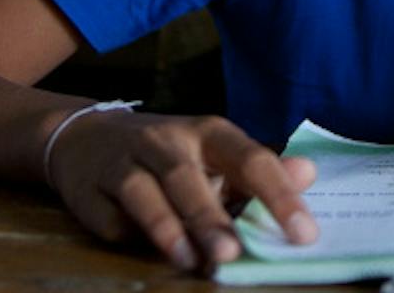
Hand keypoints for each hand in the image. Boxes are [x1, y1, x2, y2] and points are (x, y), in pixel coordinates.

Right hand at [45, 110, 317, 273]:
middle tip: (232, 254)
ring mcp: (123, 162)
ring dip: (166, 227)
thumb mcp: (217, 154)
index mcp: (209, 133)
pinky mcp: (88, 189)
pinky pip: (109, 218)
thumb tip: (308, 173)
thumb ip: (260, 171)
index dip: (278, 196)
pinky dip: (126, 235)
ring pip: (143, 193)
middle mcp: (165, 141)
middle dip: (210, 217)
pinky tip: (140, 247)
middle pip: (188, 176)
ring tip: (188, 260)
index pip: (250, 159)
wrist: (85, 136)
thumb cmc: (170, 154)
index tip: (304, 233)